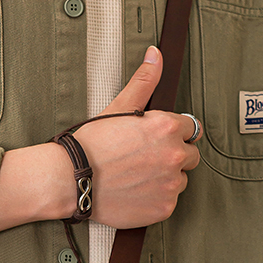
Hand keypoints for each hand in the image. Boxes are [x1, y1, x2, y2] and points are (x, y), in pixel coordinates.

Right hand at [74, 46, 201, 228]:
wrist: (71, 179)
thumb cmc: (92, 144)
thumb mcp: (119, 106)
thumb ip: (145, 80)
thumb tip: (157, 54)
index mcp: (167, 127)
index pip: (191, 129)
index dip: (173, 134)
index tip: (156, 140)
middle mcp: (174, 155)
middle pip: (190, 156)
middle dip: (172, 156)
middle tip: (144, 160)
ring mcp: (171, 184)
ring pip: (180, 180)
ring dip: (165, 179)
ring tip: (136, 177)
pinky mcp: (164, 208)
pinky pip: (169, 202)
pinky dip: (156, 199)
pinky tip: (135, 192)